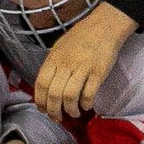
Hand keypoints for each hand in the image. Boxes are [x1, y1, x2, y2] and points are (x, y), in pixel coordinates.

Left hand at [36, 0, 134, 118]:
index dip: (40, 101)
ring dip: (70, 110)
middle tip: (57, 117)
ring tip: (73, 113)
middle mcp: (65, 64)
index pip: (41, 84)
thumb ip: (52, 66)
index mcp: (54, 59)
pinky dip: (86, 104)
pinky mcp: (98, 72)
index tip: (43, 109)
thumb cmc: (80, 37)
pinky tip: (86, 105)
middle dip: (54, 111)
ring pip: (69, 96)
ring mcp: (82, 68)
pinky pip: (88, 94)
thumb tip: (45, 88)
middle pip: (53, 94)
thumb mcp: (59, 47)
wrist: (104, 26)